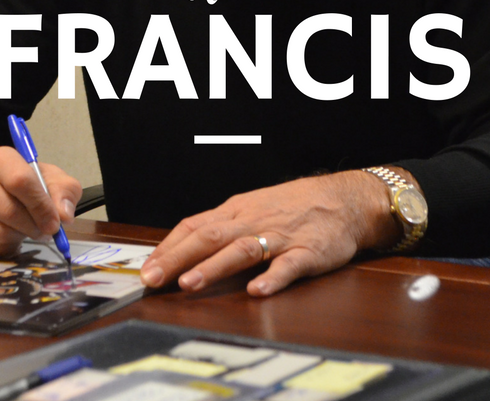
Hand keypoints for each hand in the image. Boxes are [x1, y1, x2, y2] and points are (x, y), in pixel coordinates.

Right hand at [0, 147, 81, 255]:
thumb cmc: (23, 180)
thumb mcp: (49, 177)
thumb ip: (64, 191)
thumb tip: (64, 216)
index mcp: (0, 158)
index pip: (20, 182)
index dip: (41, 206)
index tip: (55, 223)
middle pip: (9, 211)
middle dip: (33, 226)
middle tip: (45, 231)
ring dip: (20, 237)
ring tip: (27, 230)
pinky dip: (5, 246)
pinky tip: (11, 235)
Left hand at [140, 170, 399, 296]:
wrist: (343, 198)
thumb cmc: (294, 205)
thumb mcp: (252, 208)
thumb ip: (222, 227)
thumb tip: (182, 249)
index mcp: (237, 211)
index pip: (194, 226)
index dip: (168, 247)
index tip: (146, 268)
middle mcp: (253, 221)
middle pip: (210, 237)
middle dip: (178, 258)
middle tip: (153, 278)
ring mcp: (280, 237)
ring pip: (242, 250)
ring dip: (214, 266)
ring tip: (190, 283)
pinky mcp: (308, 252)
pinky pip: (289, 266)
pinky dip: (272, 278)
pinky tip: (258, 290)